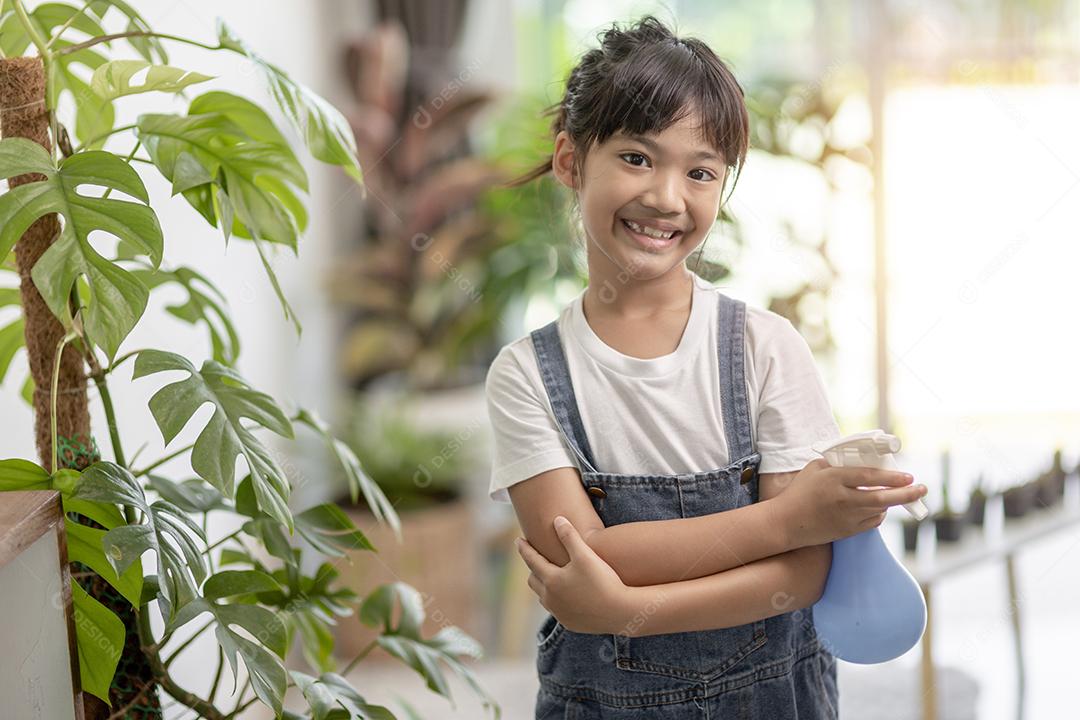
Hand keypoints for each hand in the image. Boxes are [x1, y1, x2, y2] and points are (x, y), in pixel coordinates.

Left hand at [515, 516, 628, 633]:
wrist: (621, 612)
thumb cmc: (603, 580)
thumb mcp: (585, 555)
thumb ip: (569, 536)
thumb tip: (557, 520)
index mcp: (551, 580)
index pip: (531, 560)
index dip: (524, 548)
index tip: (518, 540)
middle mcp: (550, 599)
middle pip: (533, 580)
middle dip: (533, 568)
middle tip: (536, 559)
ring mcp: (560, 613)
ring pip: (543, 597)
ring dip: (544, 585)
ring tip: (549, 577)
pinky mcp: (570, 624)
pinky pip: (557, 610)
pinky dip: (557, 600)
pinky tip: (566, 596)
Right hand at [777, 458, 927, 546]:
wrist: (787, 523)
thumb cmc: (799, 492)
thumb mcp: (814, 468)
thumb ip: (837, 463)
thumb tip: (861, 460)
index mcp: (834, 480)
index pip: (869, 477)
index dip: (891, 477)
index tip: (908, 476)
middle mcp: (843, 500)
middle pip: (882, 498)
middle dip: (906, 494)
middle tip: (922, 489)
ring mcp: (846, 518)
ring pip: (880, 510)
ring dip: (892, 502)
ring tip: (900, 494)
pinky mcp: (848, 531)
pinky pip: (873, 522)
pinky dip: (880, 514)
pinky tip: (879, 507)